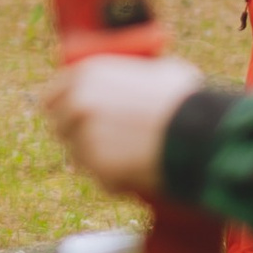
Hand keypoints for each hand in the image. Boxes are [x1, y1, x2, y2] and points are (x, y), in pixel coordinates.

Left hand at [41, 53, 204, 194]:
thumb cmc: (186, 99)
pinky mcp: (97, 168)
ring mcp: (85, 136)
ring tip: (135, 158)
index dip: (63, 110)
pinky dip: (118, 182)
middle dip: (78, 137)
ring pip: (80, 158)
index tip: (74, 120)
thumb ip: (132, 77)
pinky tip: (142, 172)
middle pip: (60, 128)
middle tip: (106, 145)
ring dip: (100, 161)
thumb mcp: (157, 71)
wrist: (200, 132)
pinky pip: (102, 180)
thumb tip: (140, 81)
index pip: (52, 96)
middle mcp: (79, 102)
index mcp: (88, 74)